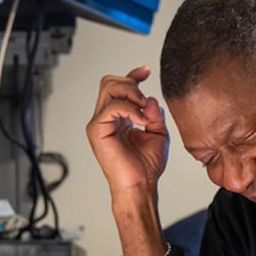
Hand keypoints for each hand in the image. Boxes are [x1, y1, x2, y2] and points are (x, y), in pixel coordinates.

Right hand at [86, 66, 168, 193]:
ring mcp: (99, 123)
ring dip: (131, 94)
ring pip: (109, 88)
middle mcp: (106, 118)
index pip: (119, 87)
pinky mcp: (97, 130)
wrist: (140, 185)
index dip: (132, 75)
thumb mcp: (158, 133)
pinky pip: (111, 106)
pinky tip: (140, 121)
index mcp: (118, 118)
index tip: (146, 70)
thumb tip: (150, 98)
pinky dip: (130, 109)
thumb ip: (155, 114)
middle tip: (145, 102)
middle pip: (110, 82)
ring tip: (144, 113)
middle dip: (131, 83)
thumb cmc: (146, 167)